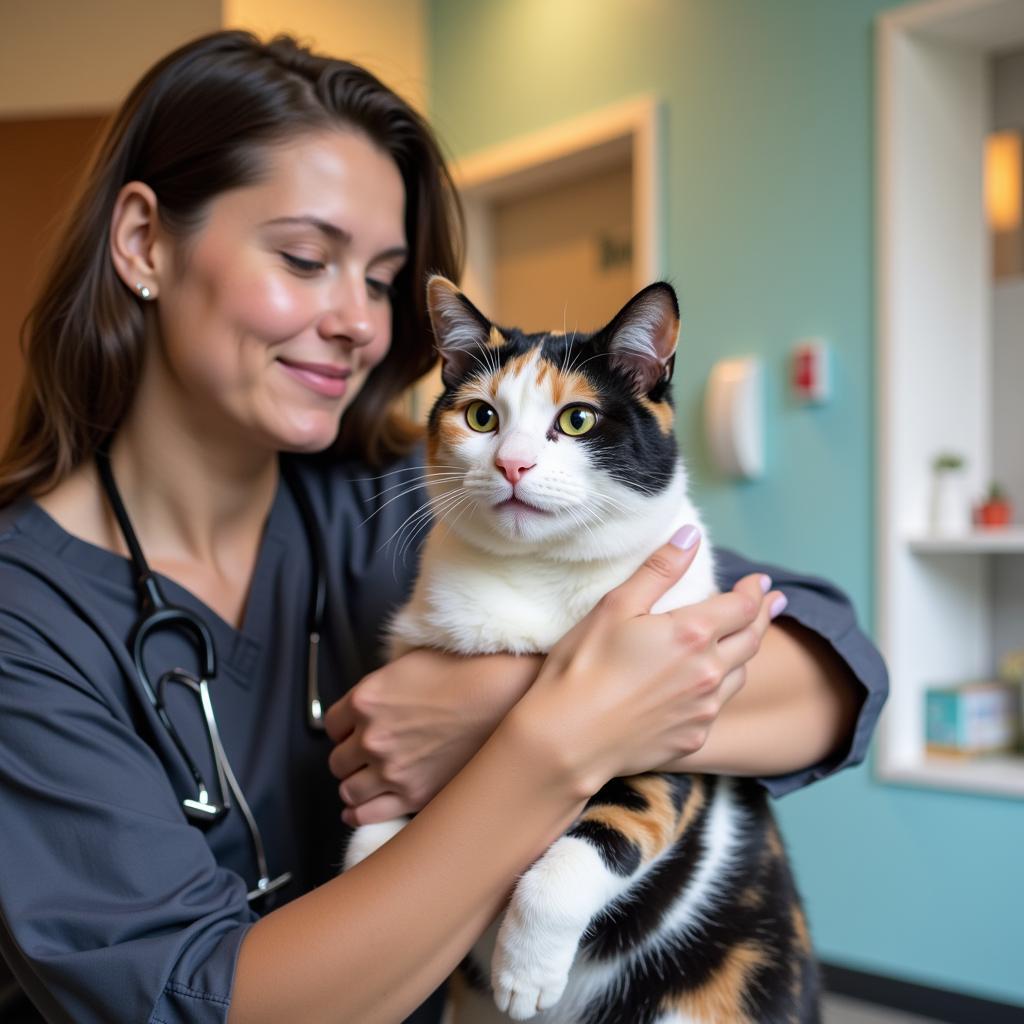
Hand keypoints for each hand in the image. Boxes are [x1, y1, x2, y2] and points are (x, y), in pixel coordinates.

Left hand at [325, 650, 539, 824]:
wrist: (503, 696)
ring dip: (356, 785)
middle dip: (351, 757)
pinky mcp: (414, 795)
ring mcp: (392, 770)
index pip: (331, 724)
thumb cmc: (464, 673)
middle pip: (338, 760)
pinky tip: (360, 809)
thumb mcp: (410, 663)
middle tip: (366, 755)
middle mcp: (372, 737)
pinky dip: (359, 813)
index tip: (354, 731)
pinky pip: (368, 814)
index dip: (344, 728)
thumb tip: (374, 699)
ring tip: (369, 780)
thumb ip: (381, 685)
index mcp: (366, 700)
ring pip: (349, 790)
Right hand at [508, 528, 783, 794]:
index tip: (760, 581)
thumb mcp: (616, 605)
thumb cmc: (583, 666)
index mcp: (693, 634)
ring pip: (740, 675)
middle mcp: (709, 672)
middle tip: (774, 602)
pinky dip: (721, 688)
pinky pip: (718, 707)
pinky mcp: (693, 738)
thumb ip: (659, 569)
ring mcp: (704, 709)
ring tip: (745, 640)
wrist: (567, 739)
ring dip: (746, 653)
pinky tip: (711, 685)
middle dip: (763, 616)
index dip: (754, 591)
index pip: (742, 607)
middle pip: (752, 640)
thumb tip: (692, 535)